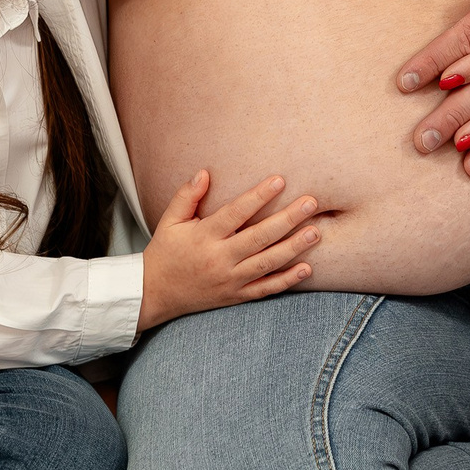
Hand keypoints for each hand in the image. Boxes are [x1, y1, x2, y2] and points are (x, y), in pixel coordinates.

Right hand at [137, 172, 320, 331]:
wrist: (154, 294)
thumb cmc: (165, 253)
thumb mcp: (169, 221)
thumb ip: (186, 196)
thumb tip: (204, 173)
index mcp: (204, 237)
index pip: (236, 214)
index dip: (258, 197)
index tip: (280, 180)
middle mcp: (219, 259)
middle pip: (259, 237)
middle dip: (287, 219)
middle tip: (310, 203)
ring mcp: (230, 280)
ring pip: (267, 263)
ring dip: (293, 248)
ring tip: (315, 231)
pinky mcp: (236, 296)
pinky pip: (265, 289)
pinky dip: (287, 281)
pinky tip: (307, 268)